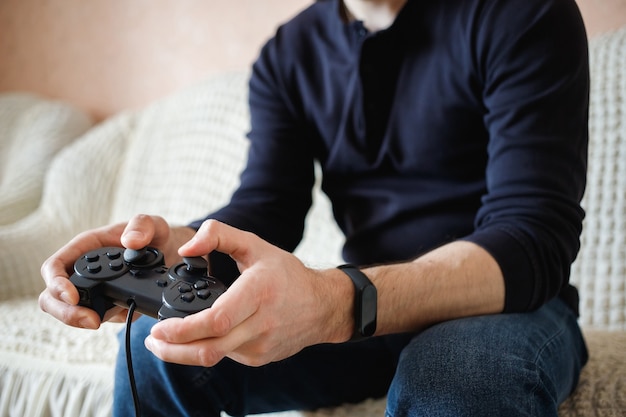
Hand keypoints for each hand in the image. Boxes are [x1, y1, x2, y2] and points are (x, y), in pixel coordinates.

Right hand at [38, 214, 194, 328]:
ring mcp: (94, 289)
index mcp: (86, 247)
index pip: (54, 267)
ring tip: (118, 313)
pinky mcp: (107, 304)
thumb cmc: (154, 233)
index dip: (56, 284)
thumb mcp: (153, 223)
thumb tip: (129, 242)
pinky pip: (99, 317)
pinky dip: (111, 318)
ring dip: (87, 320)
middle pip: (53, 297)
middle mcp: (84, 270)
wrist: (171, 252)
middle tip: (92, 321)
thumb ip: (142, 226)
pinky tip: (129, 310)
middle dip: (67, 313)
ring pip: (73, 312)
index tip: (73, 297)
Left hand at [144, 219, 353, 366]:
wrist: (321, 306)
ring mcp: (260, 345)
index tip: (159, 327)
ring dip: (184, 353)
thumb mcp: (254, 244)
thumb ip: (218, 235)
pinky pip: (226, 356)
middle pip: (209, 348)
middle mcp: (261, 323)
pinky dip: (207, 348)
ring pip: (214, 357)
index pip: (216, 320)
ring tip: (165, 342)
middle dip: (173, 350)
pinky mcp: (259, 358)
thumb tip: (186, 247)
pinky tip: (200, 337)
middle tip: (152, 341)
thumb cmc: (286, 274)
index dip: (183, 330)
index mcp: (258, 292)